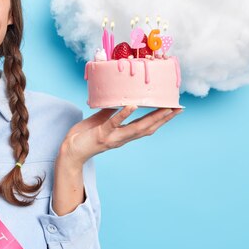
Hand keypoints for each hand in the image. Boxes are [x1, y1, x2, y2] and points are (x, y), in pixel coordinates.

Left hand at [60, 106, 182, 165]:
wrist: (69, 151)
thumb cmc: (85, 135)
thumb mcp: (102, 120)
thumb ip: (113, 111)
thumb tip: (123, 97)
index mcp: (123, 134)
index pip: (147, 126)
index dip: (161, 119)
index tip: (175, 109)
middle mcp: (122, 138)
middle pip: (148, 128)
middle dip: (164, 119)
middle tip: (178, 108)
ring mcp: (113, 138)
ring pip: (137, 128)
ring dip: (152, 118)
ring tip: (165, 108)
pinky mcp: (102, 135)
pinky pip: (115, 123)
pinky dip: (124, 115)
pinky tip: (133, 106)